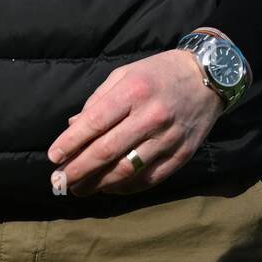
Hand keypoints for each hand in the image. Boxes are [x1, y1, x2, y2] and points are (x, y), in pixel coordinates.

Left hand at [46, 49, 223, 196]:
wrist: (208, 77)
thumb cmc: (158, 73)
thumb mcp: (125, 74)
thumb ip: (98, 100)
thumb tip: (72, 127)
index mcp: (134, 91)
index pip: (95, 122)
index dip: (71, 142)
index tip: (53, 156)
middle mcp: (151, 116)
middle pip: (107, 151)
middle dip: (79, 169)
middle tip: (60, 181)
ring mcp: (168, 138)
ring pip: (127, 170)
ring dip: (99, 183)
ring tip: (80, 188)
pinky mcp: (182, 155)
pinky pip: (149, 180)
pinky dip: (125, 188)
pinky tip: (110, 187)